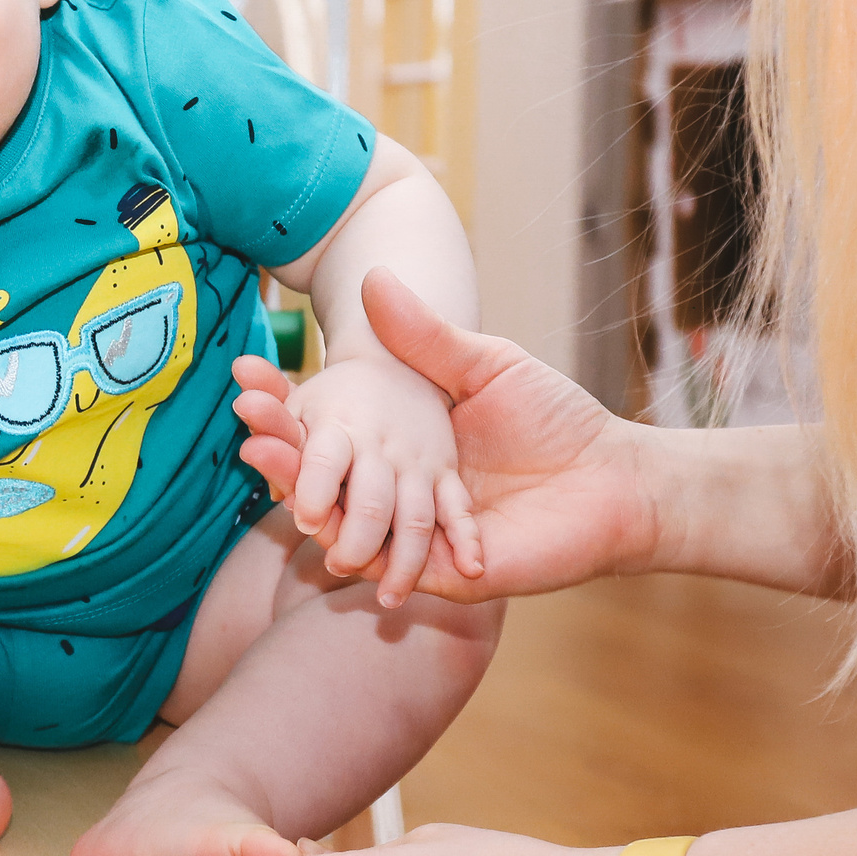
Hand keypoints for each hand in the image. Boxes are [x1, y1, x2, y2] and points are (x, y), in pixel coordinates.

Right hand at [238, 270, 658, 603]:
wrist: (615, 479)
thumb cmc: (557, 419)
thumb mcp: (484, 366)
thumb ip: (427, 337)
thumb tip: (375, 279)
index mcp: (404, 447)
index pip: (330, 431)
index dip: (287, 406)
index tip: (247, 374)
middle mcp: (400, 494)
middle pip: (322, 479)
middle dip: (277, 445)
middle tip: (241, 411)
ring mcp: (418, 538)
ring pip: (343, 524)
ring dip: (299, 491)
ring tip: (262, 452)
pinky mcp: (448, 576)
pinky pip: (390, 566)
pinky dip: (352, 543)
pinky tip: (317, 513)